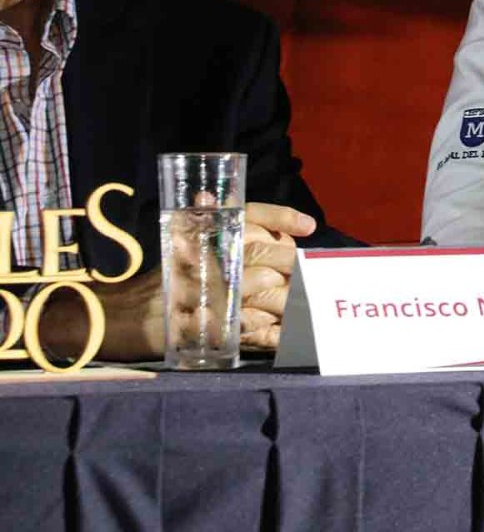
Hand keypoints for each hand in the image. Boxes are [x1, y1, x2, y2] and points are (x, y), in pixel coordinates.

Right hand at [36, 202, 316, 360]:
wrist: (120, 317)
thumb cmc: (159, 280)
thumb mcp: (179, 244)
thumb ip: (204, 226)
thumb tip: (210, 196)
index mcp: (204, 237)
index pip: (249, 214)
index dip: (281, 216)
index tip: (310, 225)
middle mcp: (211, 262)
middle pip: (265, 254)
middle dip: (294, 264)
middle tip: (316, 272)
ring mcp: (212, 296)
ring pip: (265, 293)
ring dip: (291, 300)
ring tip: (310, 304)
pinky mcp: (211, 328)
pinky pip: (254, 331)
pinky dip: (277, 334)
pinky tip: (294, 335)